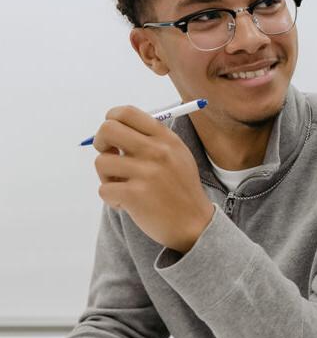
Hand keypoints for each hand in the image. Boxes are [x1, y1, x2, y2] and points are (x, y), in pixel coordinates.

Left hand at [92, 105, 213, 252]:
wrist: (194, 224)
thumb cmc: (181, 190)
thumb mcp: (178, 156)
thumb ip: (152, 140)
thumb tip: (114, 129)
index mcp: (166, 139)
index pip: (126, 113)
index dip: (111, 120)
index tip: (113, 137)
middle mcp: (157, 152)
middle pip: (108, 129)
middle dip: (101, 142)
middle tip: (110, 156)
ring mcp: (146, 173)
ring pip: (101, 162)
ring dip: (107, 176)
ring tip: (123, 186)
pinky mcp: (135, 195)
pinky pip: (104, 189)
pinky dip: (112, 198)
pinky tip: (128, 203)